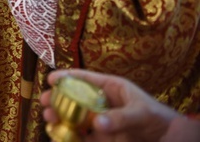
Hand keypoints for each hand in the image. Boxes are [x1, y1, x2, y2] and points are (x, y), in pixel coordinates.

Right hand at [41, 69, 178, 141]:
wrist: (169, 140)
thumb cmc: (158, 119)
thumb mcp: (141, 113)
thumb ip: (120, 117)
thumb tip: (97, 123)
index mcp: (110, 88)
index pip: (85, 78)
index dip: (67, 76)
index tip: (51, 78)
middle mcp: (101, 103)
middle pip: (74, 98)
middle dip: (57, 99)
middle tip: (44, 102)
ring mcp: (100, 121)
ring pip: (74, 117)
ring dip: (60, 118)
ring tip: (49, 120)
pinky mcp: (101, 138)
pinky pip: (82, 136)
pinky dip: (69, 136)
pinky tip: (58, 136)